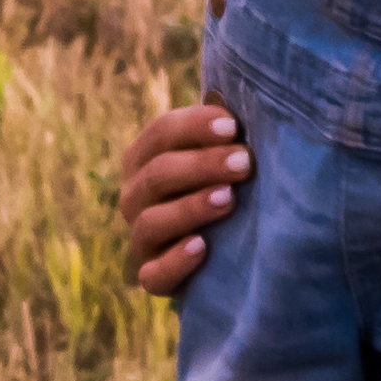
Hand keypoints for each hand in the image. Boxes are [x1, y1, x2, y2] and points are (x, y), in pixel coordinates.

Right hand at [119, 101, 250, 295]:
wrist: (226, 252)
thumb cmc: (228, 186)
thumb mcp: (225, 156)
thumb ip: (226, 132)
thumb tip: (240, 101)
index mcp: (146, 159)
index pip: (160, 134)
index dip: (194, 127)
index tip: (233, 127)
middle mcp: (136, 197)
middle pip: (157, 174)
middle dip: (202, 165)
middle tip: (245, 162)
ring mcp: (142, 239)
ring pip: (152, 221)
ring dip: (190, 208)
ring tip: (228, 199)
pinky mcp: (154, 278)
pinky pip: (154, 275)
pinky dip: (175, 261)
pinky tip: (202, 248)